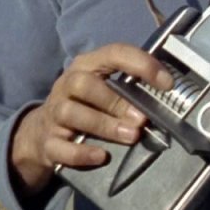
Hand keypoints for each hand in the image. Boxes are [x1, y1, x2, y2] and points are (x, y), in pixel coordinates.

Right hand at [9, 44, 173, 195]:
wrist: (43, 133)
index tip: (167, 83)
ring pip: (71, 114)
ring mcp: (54, 113)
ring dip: (104, 125)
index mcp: (87, 65)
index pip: (114, 53)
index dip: (141, 64)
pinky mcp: (48, 142)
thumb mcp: (104, 88)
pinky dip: (81, 153)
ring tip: (131, 136)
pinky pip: (61, 148)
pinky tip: (101, 156)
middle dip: (115, 101)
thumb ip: (130, 88)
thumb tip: (166, 97)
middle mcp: (66, 84)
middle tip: (142, 119)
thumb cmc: (86, 105)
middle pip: (84, 84)